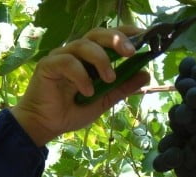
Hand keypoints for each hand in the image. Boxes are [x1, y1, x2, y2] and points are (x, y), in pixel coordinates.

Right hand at [10, 27, 150, 145]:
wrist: (48, 124)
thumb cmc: (74, 109)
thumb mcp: (105, 99)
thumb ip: (123, 87)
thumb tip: (146, 74)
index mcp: (91, 56)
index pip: (108, 36)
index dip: (125, 33)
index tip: (144, 37)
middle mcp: (77, 52)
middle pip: (97, 34)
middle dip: (115, 39)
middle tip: (130, 53)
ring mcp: (62, 56)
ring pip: (83, 45)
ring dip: (101, 60)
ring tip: (109, 79)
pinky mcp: (48, 65)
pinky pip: (67, 62)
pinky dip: (81, 76)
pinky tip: (87, 91)